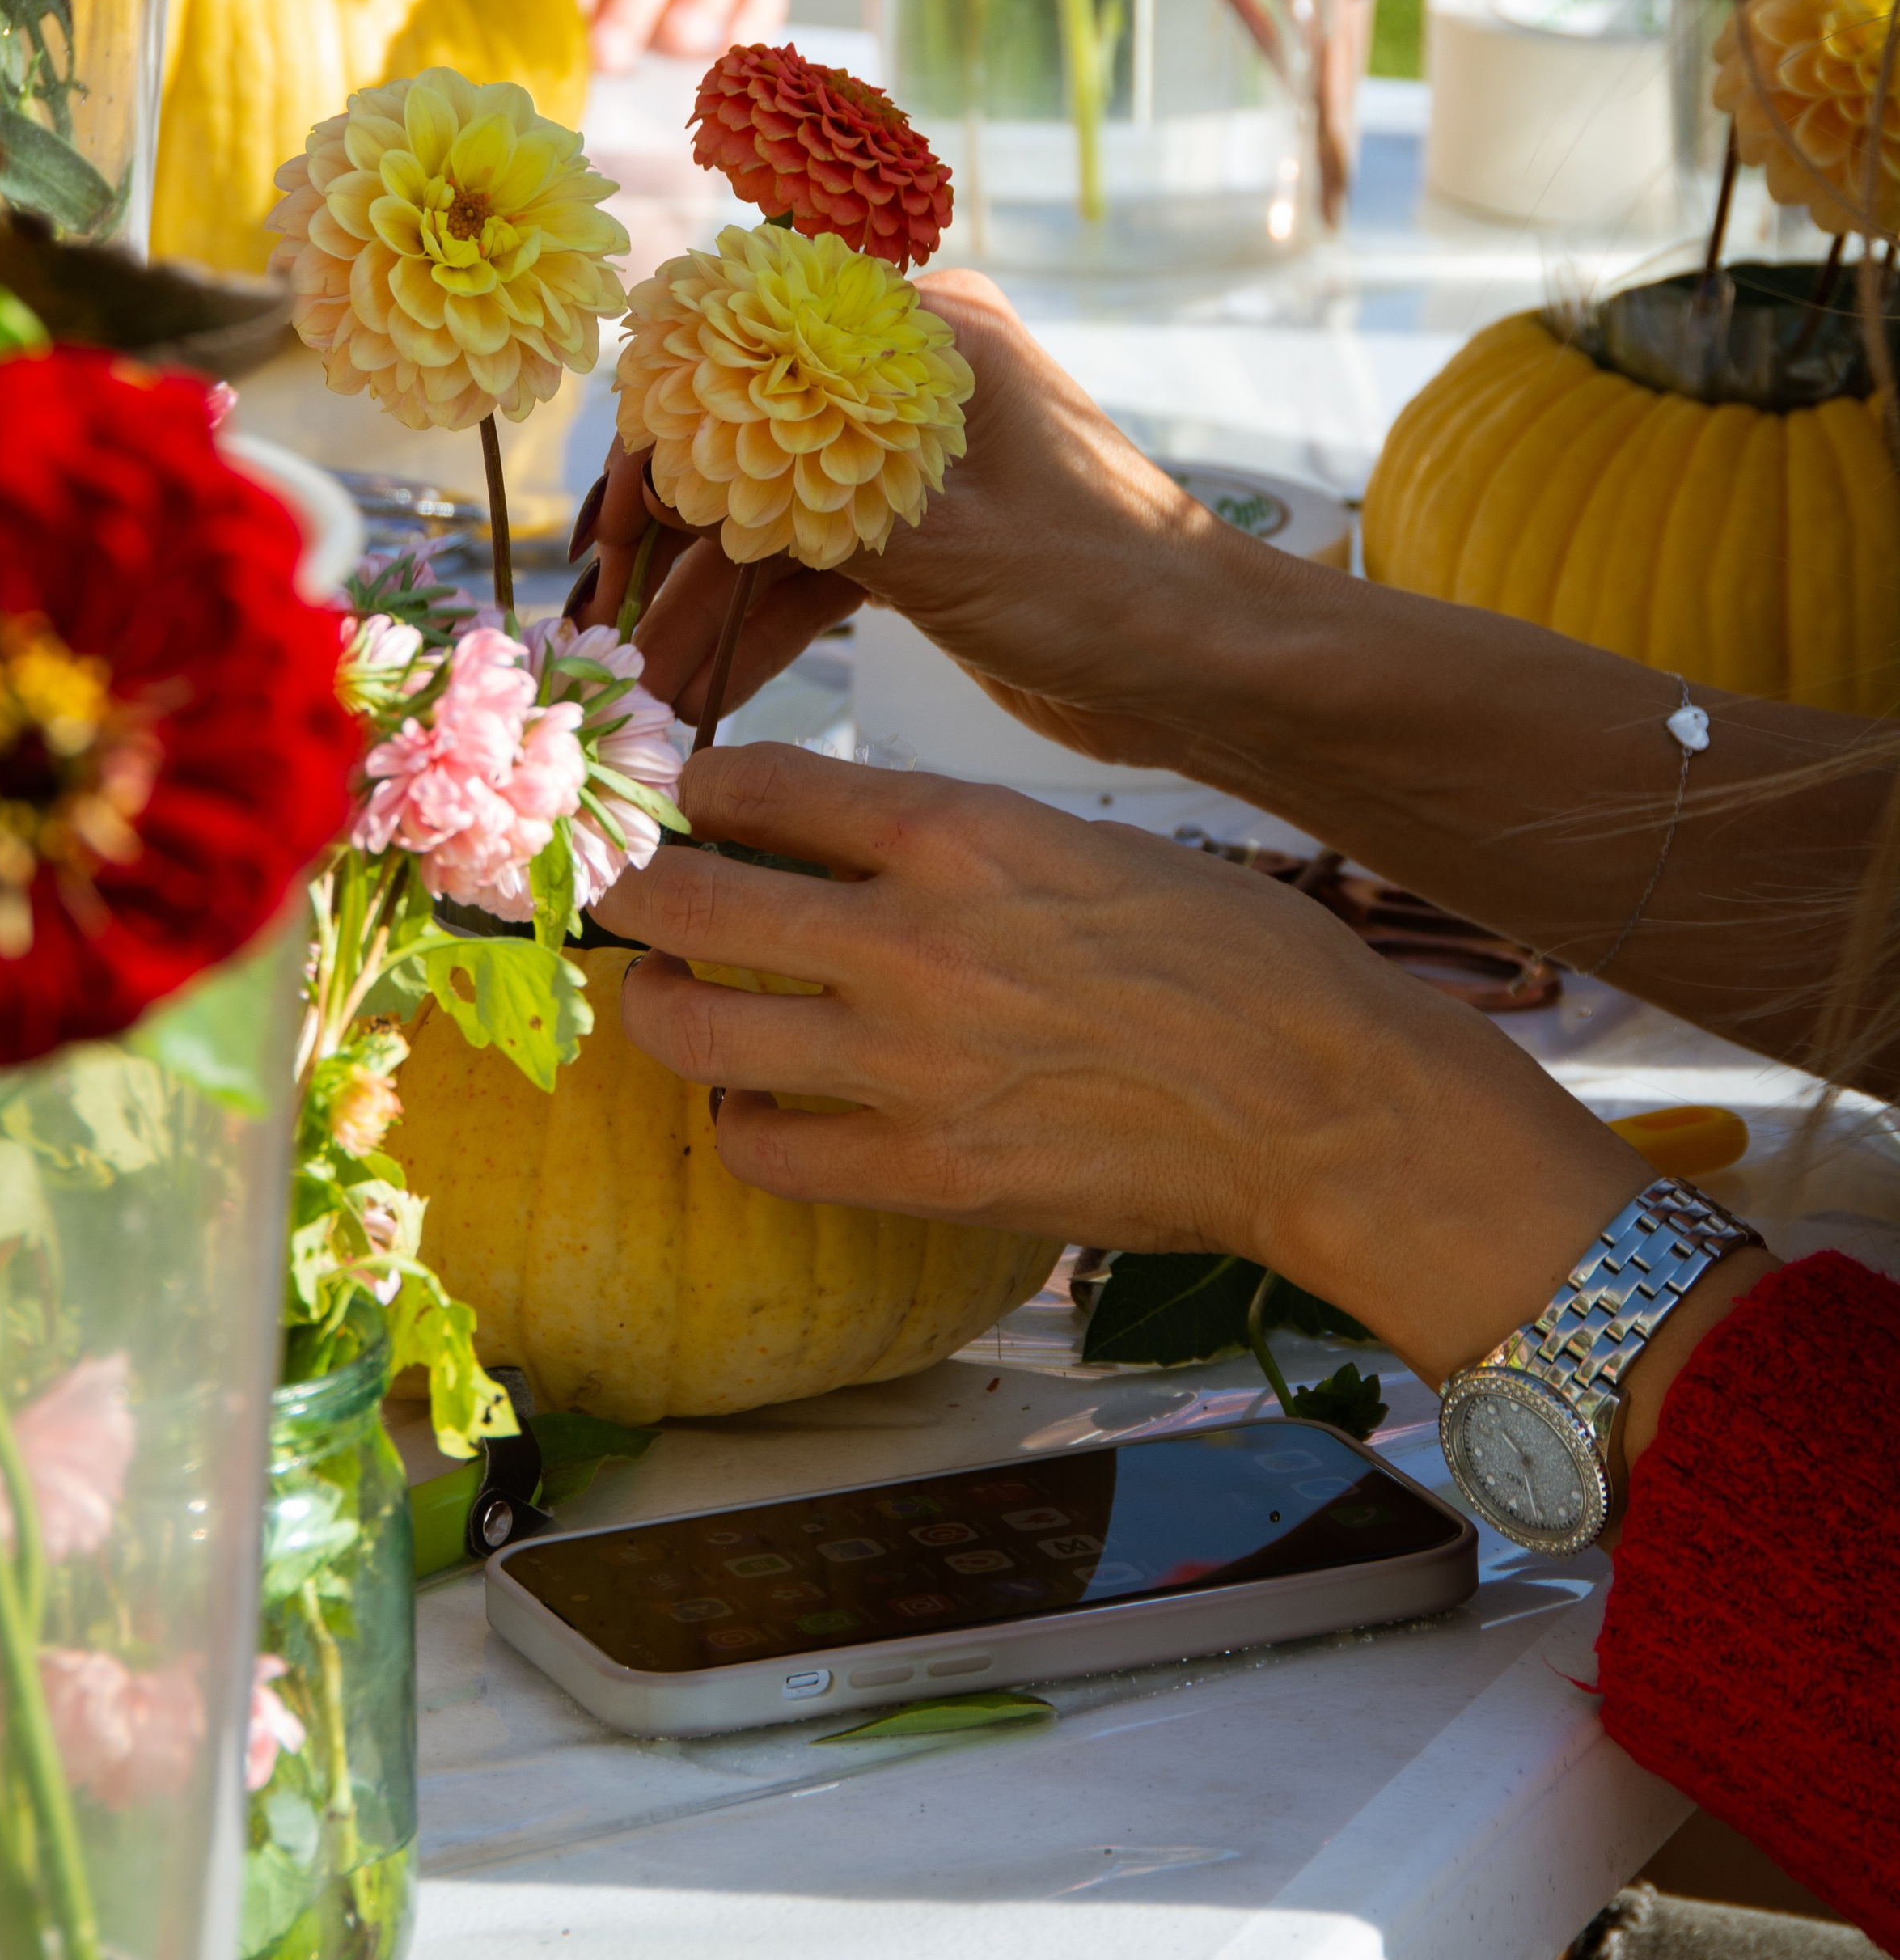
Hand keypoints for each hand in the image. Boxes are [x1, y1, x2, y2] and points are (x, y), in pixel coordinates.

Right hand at [578, 269, 1241, 751]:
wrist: (1210, 670)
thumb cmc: (1107, 583)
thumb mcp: (943, 541)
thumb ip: (806, 496)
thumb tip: (676, 463)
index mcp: (920, 334)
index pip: (741, 354)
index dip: (661, 448)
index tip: (608, 548)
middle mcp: (903, 383)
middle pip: (741, 442)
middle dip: (668, 545)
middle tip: (599, 636)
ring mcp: (907, 465)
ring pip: (768, 520)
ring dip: (703, 606)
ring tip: (640, 694)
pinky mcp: (918, 542)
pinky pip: (809, 571)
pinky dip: (756, 630)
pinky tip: (699, 694)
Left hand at [592, 743, 1650, 1390]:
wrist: (1321, 1102)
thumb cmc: (1231, 957)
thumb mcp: (1082, 844)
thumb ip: (951, 844)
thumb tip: (832, 847)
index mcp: (959, 833)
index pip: (751, 784)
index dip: (698, 794)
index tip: (692, 806)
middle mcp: (908, 940)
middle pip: (683, 898)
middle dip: (638, 888)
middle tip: (637, 894)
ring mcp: (904, 1066)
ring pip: (688, 1026)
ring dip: (665, 1003)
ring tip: (681, 998)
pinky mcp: (920, 1174)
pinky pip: (755, 1144)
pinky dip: (742, 1117)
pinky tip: (771, 1098)